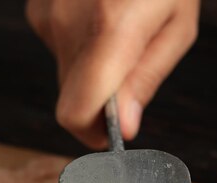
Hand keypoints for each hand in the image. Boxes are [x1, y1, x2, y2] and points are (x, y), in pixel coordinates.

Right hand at [26, 0, 199, 147]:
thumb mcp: (177, 26)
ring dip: (92, 72)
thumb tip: (125, 127)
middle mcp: (68, 24)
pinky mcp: (39, 5)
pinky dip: (81, 46)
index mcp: (110, 30)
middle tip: (129, 75)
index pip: (75, 113)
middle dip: (100, 103)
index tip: (110, 135)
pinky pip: (58, 47)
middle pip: (71, 99)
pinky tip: (101, 17)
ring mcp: (47, 12)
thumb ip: (147, 79)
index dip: (91, 134)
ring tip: (119, 34)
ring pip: (66, 74)